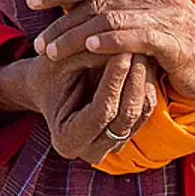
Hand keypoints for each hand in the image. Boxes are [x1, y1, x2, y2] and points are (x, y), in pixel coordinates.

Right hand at [0, 50, 156, 164]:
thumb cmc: (49, 70)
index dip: (114, 80)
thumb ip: (92, 56)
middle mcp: (92, 150)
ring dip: (144, 77)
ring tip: (143, 46)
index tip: (124, 50)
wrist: (48, 83)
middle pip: (126, 115)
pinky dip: (146, 81)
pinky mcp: (128, 130)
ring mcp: (113, 143)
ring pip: (141, 110)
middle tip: (139, 45)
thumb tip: (126, 47)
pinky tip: (144, 56)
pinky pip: (146, 106)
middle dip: (134, 77)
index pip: (101, 112)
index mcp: (67, 141)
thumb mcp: (63, 61)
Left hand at [28, 0, 194, 100]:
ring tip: (52, 51)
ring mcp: (167, 11)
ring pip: (110, 18)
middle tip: (38, 41)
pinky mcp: (175, 39)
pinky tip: (88, 49)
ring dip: (75, 35)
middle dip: (62, 20)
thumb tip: (68, 5)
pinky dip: (109, 41)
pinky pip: (135, 37)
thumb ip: (116, 3)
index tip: (31, 0)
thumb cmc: (175, 36)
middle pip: (97, 0)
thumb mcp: (146, 11)